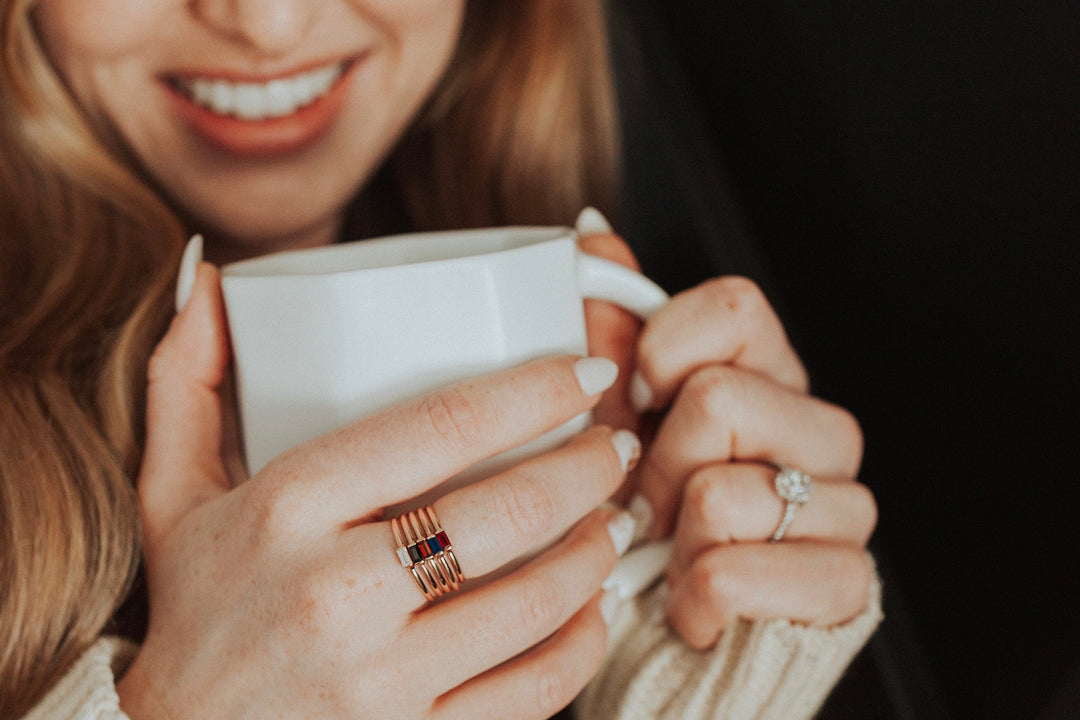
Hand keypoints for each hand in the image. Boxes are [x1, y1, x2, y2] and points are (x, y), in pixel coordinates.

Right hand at [118, 263, 638, 719]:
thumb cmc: (197, 609)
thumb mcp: (175, 490)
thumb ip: (187, 379)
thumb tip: (209, 279)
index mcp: (286, 509)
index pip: (442, 426)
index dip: (538, 389)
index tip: (588, 370)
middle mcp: (334, 593)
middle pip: (508, 512)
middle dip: (589, 468)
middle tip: (615, 446)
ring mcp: (378, 678)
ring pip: (538, 601)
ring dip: (601, 550)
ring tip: (616, 518)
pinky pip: (535, 691)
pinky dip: (585, 641)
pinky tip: (595, 606)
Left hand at [578, 219, 875, 650]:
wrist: (671, 624)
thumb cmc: (645, 513)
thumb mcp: (617, 415)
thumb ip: (614, 321)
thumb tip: (594, 232)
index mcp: (773, 375)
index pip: (736, 306)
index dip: (664, 351)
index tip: (637, 397)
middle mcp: (821, 430)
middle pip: (718, 399)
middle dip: (653, 463)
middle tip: (648, 500)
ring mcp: (844, 505)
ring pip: (719, 493)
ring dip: (669, 538)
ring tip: (674, 552)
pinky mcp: (844, 581)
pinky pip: (732, 574)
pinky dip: (690, 597)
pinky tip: (695, 598)